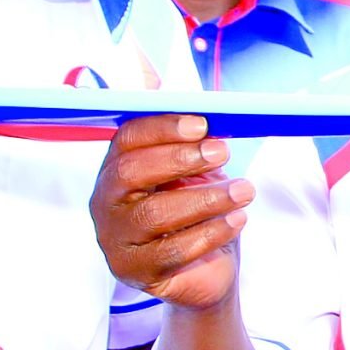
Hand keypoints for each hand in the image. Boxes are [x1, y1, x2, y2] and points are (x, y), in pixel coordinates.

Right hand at [89, 114, 255, 312]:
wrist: (205, 270)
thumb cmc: (195, 210)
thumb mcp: (191, 166)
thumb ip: (181, 129)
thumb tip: (167, 76)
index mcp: (115, 169)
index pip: (126, 140)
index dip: (163, 128)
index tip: (202, 123)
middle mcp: (106, 203)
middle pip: (132, 173)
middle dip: (181, 158)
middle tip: (223, 150)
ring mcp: (116, 241)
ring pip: (155, 214)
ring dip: (206, 197)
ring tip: (244, 190)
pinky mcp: (136, 273)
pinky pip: (173, 251)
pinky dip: (211, 232)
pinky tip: (238, 219)